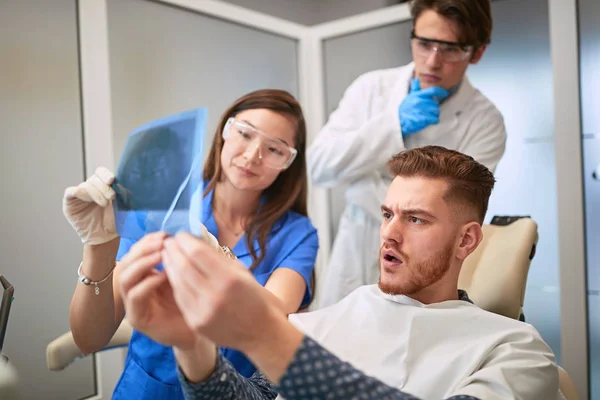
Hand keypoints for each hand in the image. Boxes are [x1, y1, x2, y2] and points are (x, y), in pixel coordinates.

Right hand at [63, 167, 117, 244]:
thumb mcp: (121, 205)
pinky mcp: (69, 202)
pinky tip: (85, 197)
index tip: (112, 180)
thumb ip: (121, 192)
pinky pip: (70, 192)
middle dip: (104, 187)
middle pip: (94, 179)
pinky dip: (78, 192)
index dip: (105, 175)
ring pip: (85, 185)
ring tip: (104, 204)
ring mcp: (80, 194)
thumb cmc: (114, 221)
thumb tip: (124, 182)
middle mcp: (91, 188)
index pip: (101, 173)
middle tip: (111, 197)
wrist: (105, 237)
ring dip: (95, 193)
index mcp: (103, 185)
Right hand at [118, 232, 197, 349]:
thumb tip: (178, 235)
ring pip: (125, 278)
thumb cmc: (190, 303)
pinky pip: (135, 296)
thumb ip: (176, 259)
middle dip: (143, 249)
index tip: (164, 234)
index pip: (135, 253)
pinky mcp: (137, 318)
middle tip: (162, 242)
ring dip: (143, 263)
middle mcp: (133, 288)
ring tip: (161, 255)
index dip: (147, 241)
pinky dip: (148, 282)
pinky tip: (165, 275)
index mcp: (142, 276)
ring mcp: (133, 304)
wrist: (195, 332)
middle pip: (126, 262)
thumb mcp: (182, 275)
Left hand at [162, 233, 282, 352]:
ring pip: (178, 282)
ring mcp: (203, 311)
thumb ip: (219, 259)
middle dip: (174, 251)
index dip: (185, 241)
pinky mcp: (196, 322)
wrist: (261, 333)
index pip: (198, 254)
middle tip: (168, 242)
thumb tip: (197, 243)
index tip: (181, 235)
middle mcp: (214, 295)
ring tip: (167, 255)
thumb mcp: (243, 273)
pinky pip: (180, 298)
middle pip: (184, 266)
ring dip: (170, 266)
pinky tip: (173, 274)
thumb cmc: (256, 298)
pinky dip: (175, 283)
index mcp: (230, 279)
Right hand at [398, 78, 448, 135]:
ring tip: (426, 116)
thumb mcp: (409, 97)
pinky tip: (428, 121)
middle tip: (427, 110)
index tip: (444, 93)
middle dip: (433, 107)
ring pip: (436, 111)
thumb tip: (416, 80)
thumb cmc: (404, 110)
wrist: (398, 122)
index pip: (433, 91)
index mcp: (418, 95)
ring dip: (433, 114)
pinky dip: (433, 121)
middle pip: (435, 103)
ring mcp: (422, 111)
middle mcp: (421, 102)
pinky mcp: (423, 120)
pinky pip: (435, 119)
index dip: (441, 92)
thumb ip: (415, 89)